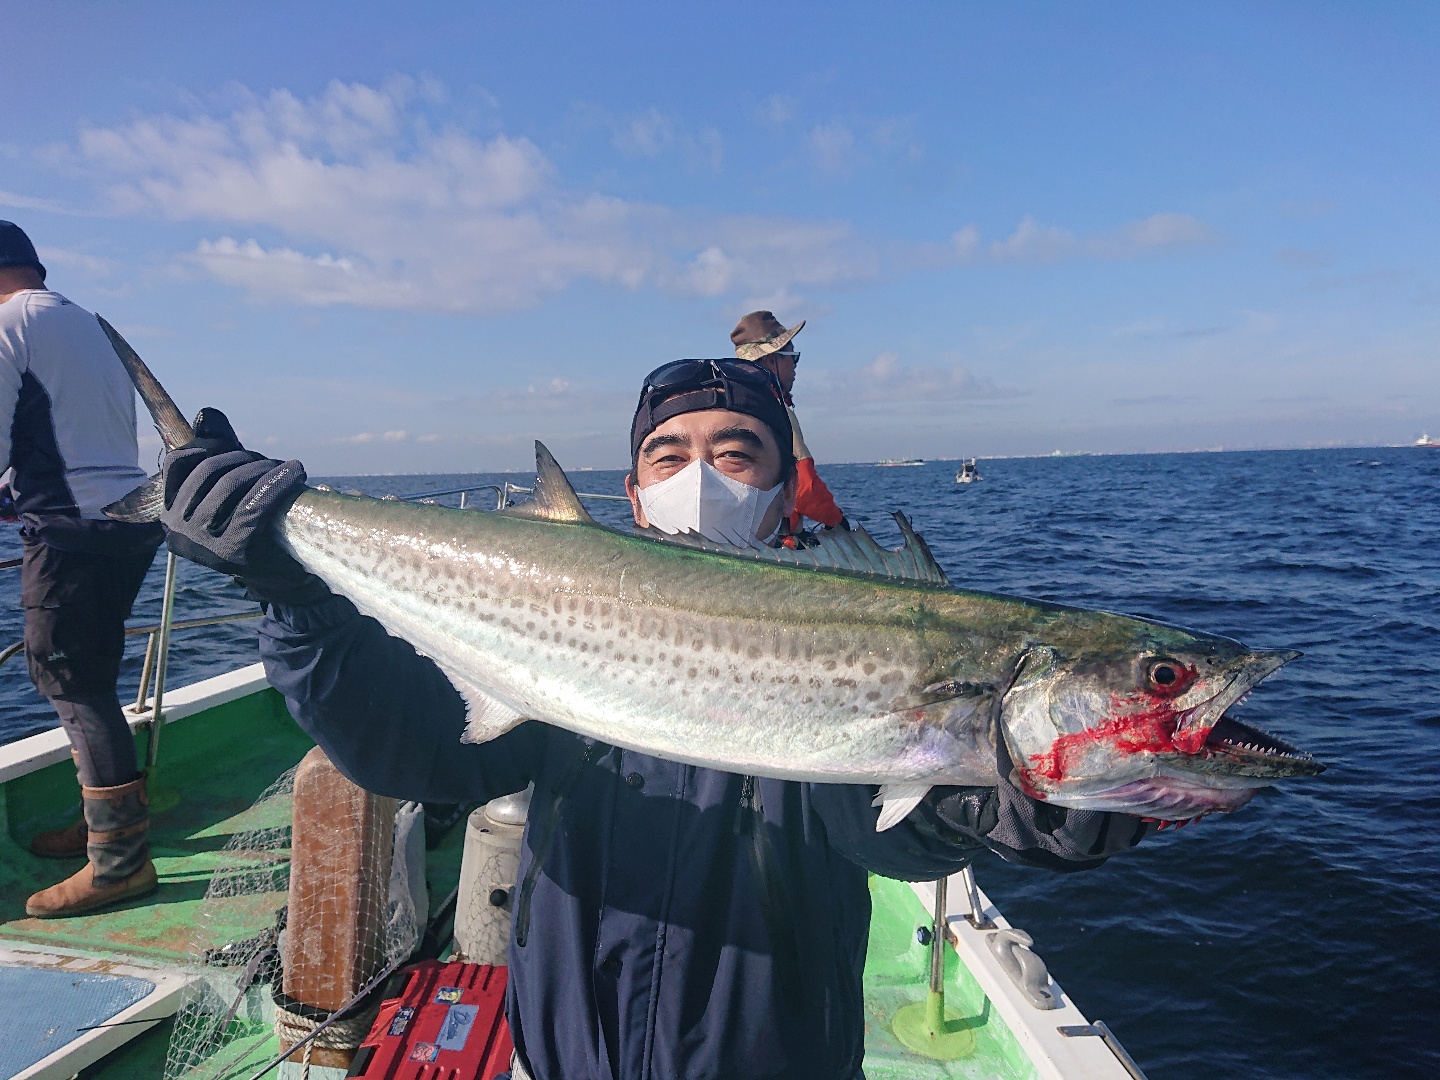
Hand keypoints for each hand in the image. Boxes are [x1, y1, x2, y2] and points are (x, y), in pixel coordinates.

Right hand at [160, 408, 326, 603]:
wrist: (284, 577)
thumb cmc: (258, 527)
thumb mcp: (234, 489)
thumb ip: (218, 451)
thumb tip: (207, 414)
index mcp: (169, 513)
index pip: (180, 461)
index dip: (212, 445)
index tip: (240, 449)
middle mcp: (177, 530)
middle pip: (209, 470)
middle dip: (245, 459)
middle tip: (272, 464)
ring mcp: (201, 544)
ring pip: (232, 485)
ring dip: (264, 469)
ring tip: (287, 470)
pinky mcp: (231, 552)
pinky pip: (253, 506)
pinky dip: (277, 484)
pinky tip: (295, 474)